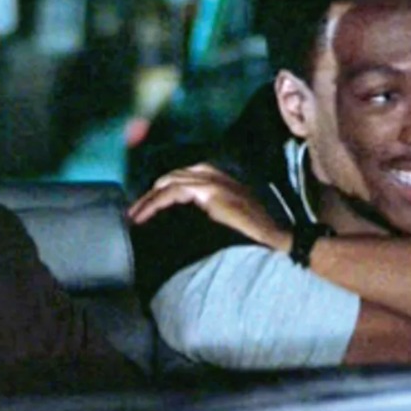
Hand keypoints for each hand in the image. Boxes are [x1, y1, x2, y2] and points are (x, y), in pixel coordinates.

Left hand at [127, 162, 291, 250]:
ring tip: (134, 215)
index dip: (161, 191)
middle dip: (150, 194)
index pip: (181, 176)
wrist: (276, 237)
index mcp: (219, 176)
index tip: (145, 208)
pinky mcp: (210, 192)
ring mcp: (213, 181)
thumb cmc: (255, 232)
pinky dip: (155, 204)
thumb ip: (209, 208)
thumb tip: (182, 217)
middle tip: (134, 213)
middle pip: (171, 177)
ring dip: (148, 199)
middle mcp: (214, 173)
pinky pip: (173, 193)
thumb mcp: (228, 214)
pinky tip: (144, 216)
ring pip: (168, 183)